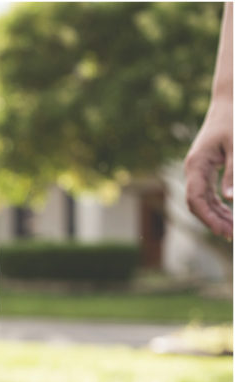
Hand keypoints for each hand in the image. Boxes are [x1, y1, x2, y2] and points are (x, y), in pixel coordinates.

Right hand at [184, 101, 233, 238]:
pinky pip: (208, 194)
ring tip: (234, 229)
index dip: (209, 218)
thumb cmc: (233, 122)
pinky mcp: (205, 170)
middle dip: (215, 221)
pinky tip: (230, 215)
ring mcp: (198, 171)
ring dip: (217, 216)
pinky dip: (219, 206)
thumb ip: (233, 173)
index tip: (225, 232)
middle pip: (198, 204)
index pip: (196, 200)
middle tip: (233, 236)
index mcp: (196, 165)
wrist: (227, 102)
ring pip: (203, 201)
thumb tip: (230, 199)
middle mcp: (193, 170)